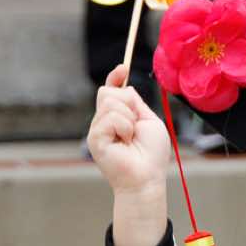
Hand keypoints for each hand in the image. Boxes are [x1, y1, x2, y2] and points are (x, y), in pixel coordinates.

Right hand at [83, 63, 170, 196]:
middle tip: (135, 124)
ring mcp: (98, 130)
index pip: (111, 91)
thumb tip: (125, 87)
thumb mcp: (149, 121)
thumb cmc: (151, 154)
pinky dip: (124, 127)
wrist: (147, 177)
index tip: (123, 68)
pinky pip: (110, 117)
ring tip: (131, 137)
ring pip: (109, 102)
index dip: (115, 77)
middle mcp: (105, 122)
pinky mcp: (94, 139)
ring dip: (128, 118)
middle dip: (127, 102)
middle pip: (108, 91)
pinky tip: (125, 142)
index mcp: (118, 117)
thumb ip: (136, 103)